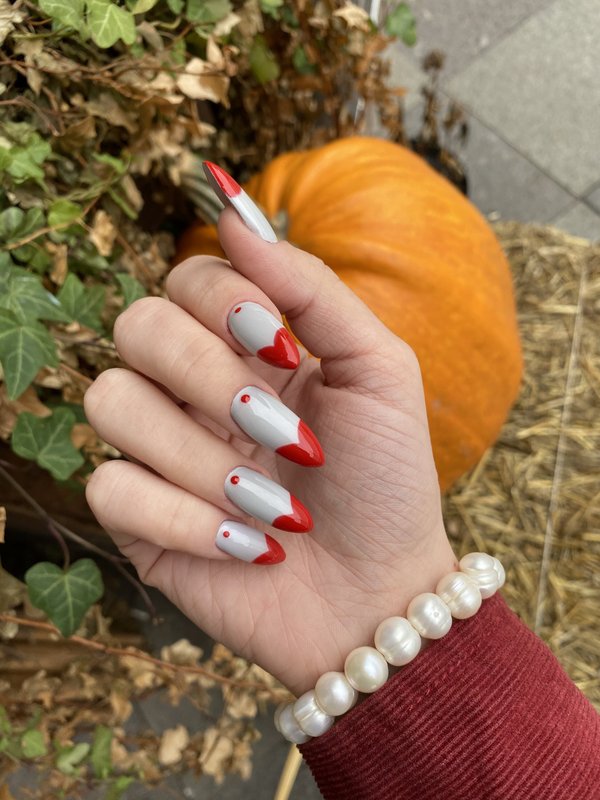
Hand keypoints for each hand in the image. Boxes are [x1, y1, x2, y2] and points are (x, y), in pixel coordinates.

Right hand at [84, 208, 456, 695]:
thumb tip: (233, 207)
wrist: (379, 593)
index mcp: (246, 346)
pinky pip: (110, 488)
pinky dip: (185, 520)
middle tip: (285, 435)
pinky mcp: (139, 517)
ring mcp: (160, 450)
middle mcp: (192, 388)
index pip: (190, 277)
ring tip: (279, 508)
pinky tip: (249, 548)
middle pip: (137, 325)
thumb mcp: (378, 369)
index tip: (282, 346)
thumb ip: (311, 286)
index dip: (223, 298)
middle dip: (210, 375)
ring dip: (203, 460)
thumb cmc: (386, 479)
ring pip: (112, 402)